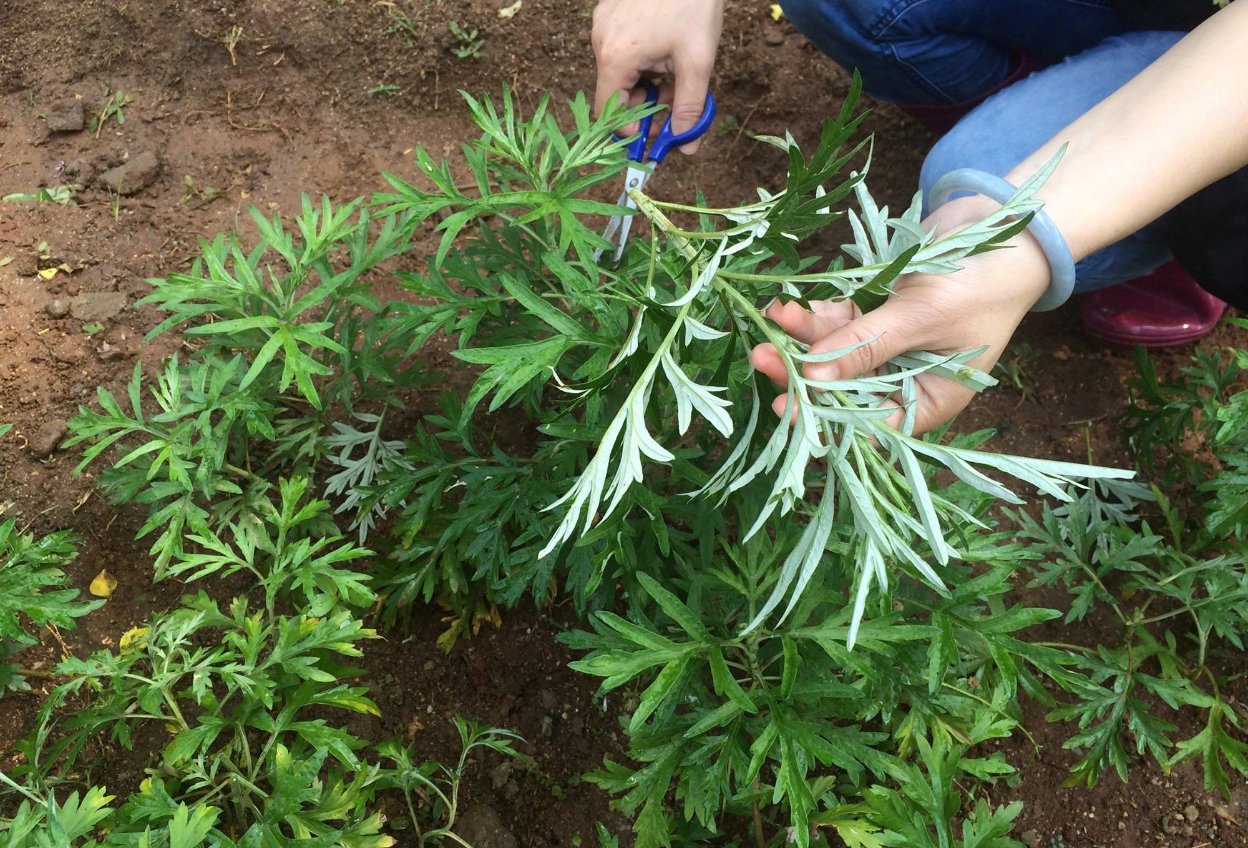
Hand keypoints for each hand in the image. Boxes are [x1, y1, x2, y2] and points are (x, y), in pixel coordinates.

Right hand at [591, 0, 723, 153]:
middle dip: (647, 106)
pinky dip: (643, 61)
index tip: (659, 136)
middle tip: (676, 105)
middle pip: (617, 94)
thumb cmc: (694, 5)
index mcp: (615, 57)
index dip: (633, 130)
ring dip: (648, 83)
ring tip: (677, 73)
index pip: (610, 113)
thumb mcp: (697, 61)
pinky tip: (666, 51)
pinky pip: (622, 51)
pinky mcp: (610, 13)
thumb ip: (690, 107)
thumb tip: (686, 147)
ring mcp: (603, 25)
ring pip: (622, 73)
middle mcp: (600, 42)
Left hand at [749, 197, 1052, 433]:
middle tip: (762, 357)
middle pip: (842, 389)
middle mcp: (904, 380)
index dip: (826, 418)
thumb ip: (867, 345)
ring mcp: (888, 346)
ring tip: (773, 318)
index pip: (869, 424)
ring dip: (803, 338)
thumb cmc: (982, 280)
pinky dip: (816, 314)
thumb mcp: (924, 316)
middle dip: (803, 373)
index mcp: (928, 400)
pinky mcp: (876, 313)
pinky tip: (790, 306)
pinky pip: (839, 322)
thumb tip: (812, 379)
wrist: (1008, 225)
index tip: (786, 405)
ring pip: (834, 353)